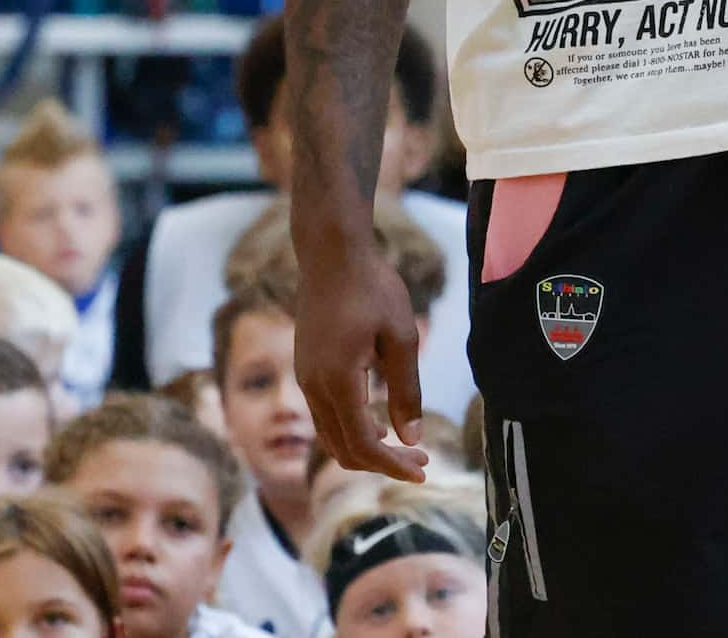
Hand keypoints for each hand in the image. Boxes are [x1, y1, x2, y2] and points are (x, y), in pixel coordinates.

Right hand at [294, 234, 428, 482]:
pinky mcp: (306, 370)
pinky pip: (325, 416)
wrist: (332, 256)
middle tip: (422, 460)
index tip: (423, 471)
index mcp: (337, 382)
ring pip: (331, 436)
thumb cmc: (373, 289)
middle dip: (382, 463)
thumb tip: (411, 437)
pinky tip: (381, 423)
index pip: (362, 444)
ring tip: (407, 447)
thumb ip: (406, 390)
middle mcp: (312, 387)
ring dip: (367, 448)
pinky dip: (352, 430)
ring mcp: (304, 379)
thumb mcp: (401, 338)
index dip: (392, 465)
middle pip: (343, 449)